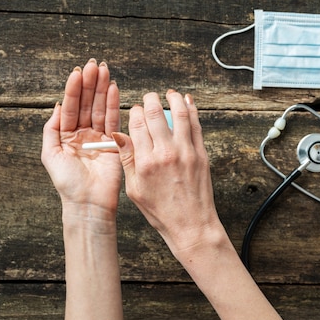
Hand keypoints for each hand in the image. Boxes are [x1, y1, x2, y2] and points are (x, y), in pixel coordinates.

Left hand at [41, 59, 121, 218]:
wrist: (88, 202)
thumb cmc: (67, 183)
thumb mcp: (49, 154)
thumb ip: (51, 129)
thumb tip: (58, 106)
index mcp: (66, 135)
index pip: (71, 107)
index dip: (74, 89)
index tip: (77, 72)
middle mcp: (83, 133)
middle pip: (87, 103)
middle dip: (89, 83)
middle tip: (93, 65)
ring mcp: (99, 137)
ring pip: (100, 107)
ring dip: (101, 88)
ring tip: (103, 70)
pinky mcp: (113, 142)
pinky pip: (113, 119)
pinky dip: (114, 103)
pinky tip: (113, 88)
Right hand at [113, 90, 219, 255]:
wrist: (192, 225)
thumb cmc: (162, 211)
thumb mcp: (135, 189)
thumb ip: (127, 159)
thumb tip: (118, 136)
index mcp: (146, 163)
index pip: (137, 125)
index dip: (136, 113)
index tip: (136, 111)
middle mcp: (166, 154)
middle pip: (156, 115)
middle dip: (151, 101)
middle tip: (150, 96)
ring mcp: (186, 152)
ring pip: (179, 115)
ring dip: (174, 99)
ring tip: (170, 94)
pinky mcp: (201, 154)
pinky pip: (196, 126)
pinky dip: (192, 110)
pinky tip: (187, 102)